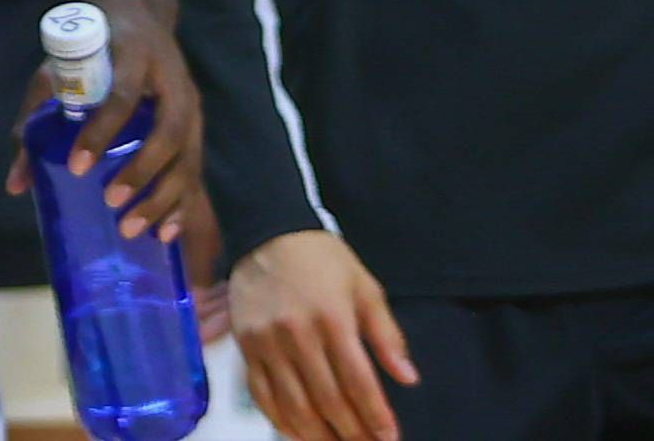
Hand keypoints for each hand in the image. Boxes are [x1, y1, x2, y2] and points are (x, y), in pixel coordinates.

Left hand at [1, 5, 202, 242]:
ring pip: (187, 155)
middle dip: (141, 172)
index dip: (101, 131)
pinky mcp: (196, 124)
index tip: (77, 166)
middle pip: (167, 132)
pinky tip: (165, 232)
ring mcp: (190, 103)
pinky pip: (194, 168)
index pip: (123, 95)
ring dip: (163, 197)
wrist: (137, 14)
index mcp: (133, 55)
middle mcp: (171, 80)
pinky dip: (181, 202)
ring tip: (132, 227)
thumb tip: (16, 185)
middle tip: (111, 203)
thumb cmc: (90, 48)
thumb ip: (33, 120)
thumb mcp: (56, 70)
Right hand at [230, 229, 418, 440]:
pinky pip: (261, 394)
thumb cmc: (321, 259)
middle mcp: (297, 333)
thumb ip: (386, 335)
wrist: (267, 233)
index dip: (375, 415)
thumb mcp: (365, 287)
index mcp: (332, 318)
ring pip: (293, 404)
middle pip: (327, 399)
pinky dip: (280, 420)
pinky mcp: (246, 346)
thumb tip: (408, 377)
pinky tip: (298, 434)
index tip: (388, 437)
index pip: (358, 381)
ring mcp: (267, 342)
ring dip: (318, 435)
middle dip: (352, 431)